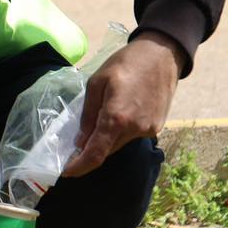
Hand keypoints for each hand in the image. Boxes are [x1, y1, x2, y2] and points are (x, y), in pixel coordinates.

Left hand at [61, 32, 183, 177]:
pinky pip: (132, 136)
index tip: (65, 173)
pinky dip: (120, 133)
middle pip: (106, 151)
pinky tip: (117, 117)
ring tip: (94, 127)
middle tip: (72, 148)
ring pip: (119, 144)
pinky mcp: (157, 127)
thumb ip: (88, 114)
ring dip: (105, 141)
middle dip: (89, 153)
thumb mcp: (97, 82)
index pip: (95, 154)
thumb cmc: (126, 63)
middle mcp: (134, 129)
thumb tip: (79, 141)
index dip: (78, 167)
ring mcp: (148, 130)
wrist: (162, 54)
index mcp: (116, 118)